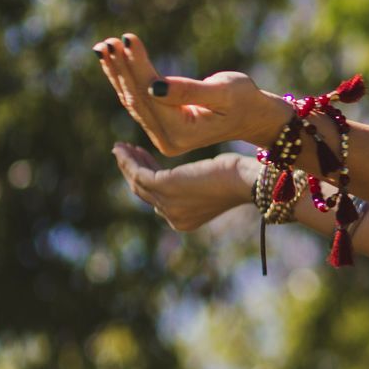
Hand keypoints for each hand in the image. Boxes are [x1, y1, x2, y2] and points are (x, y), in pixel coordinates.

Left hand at [92, 32, 279, 154]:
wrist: (254, 117)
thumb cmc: (245, 100)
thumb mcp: (224, 92)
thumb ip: (189, 91)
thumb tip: (153, 86)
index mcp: (182, 132)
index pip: (151, 95)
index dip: (138, 66)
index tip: (128, 39)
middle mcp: (167, 139)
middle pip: (137, 98)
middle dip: (122, 68)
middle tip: (108, 42)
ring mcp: (162, 136)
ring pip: (133, 99)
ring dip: (117, 72)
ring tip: (104, 47)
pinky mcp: (161, 127)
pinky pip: (138, 100)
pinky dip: (125, 79)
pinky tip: (112, 61)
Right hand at [111, 146, 254, 231]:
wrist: (247, 179)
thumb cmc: (236, 178)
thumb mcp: (207, 185)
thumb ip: (189, 186)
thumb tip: (176, 178)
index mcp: (183, 221)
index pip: (157, 199)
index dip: (146, 178)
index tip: (140, 159)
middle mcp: (173, 218)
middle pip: (144, 192)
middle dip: (133, 169)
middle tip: (125, 151)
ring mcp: (168, 205)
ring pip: (138, 182)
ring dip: (128, 163)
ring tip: (121, 147)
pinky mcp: (166, 187)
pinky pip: (139, 174)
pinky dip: (129, 160)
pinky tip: (125, 148)